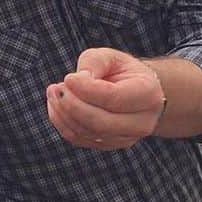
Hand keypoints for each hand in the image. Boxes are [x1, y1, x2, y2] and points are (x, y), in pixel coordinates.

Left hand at [46, 47, 163, 149]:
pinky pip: (79, 139)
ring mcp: (126, 138)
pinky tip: (56, 106)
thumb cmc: (120, 71)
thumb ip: (93, 62)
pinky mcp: (109, 145)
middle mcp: (141, 122)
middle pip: (100, 122)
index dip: (86, 89)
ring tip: (53, 93)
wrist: (134, 92)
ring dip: (63, 114)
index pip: (113, 98)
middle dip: (71, 105)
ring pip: (88, 133)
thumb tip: (75, 81)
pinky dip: (62, 123)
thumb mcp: (110, 56)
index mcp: (147, 94)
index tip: (68, 77)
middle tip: (56, 88)